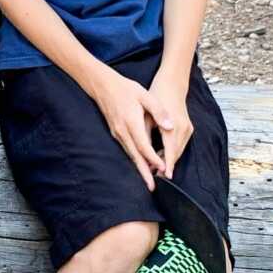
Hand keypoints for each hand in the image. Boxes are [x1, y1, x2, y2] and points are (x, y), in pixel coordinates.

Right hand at [89, 64, 172, 190]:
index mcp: (131, 122)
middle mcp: (122, 131)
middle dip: (144, 172)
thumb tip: (170, 126)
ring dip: (139, 167)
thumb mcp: (144, 94)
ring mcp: (117, 132)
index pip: (143, 145)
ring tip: (148, 181)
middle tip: (152, 187)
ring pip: (129, 154)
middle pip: (135, 155)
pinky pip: (126, 148)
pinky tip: (139, 163)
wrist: (102, 84)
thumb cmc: (125, 88)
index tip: (163, 169)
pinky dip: (134, 158)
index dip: (153, 159)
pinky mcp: (115, 132)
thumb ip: (158, 111)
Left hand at [148, 71, 193, 178]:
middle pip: (176, 153)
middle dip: (166, 164)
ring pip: (179, 150)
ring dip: (169, 159)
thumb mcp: (147, 112)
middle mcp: (183, 128)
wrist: (172, 84)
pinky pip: (181, 144)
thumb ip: (147, 131)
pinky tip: (163, 155)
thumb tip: (146, 151)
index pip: (170, 150)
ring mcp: (188, 128)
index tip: (163, 176)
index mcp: (172, 125)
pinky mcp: (189, 127)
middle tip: (153, 174)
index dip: (166, 164)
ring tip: (156, 167)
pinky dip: (173, 151)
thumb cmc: (156, 95)